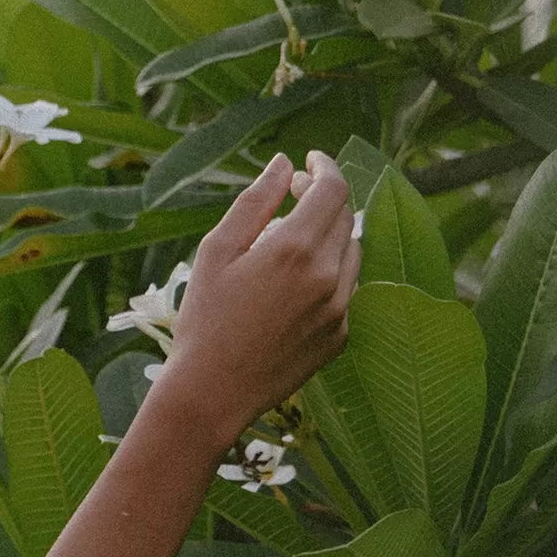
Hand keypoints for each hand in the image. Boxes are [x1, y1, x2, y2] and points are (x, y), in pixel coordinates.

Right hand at [151, 150, 357, 452]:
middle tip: (292, 196)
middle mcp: (328, 276)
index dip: (324, 167)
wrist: (211, 394)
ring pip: (352, 252)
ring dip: (329, 236)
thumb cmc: (204, 319)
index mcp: (294, 249)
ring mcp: (339, 309)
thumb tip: (283, 163)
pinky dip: (327, 275)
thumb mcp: (216, 252)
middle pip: (345, 216)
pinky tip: (290, 289)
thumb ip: (255, 201)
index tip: (308, 162)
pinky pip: (346, 290)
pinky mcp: (341, 336)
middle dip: (323, 198)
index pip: (334, 188)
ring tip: (289, 244)